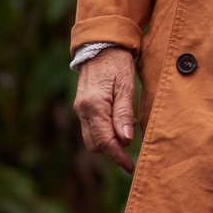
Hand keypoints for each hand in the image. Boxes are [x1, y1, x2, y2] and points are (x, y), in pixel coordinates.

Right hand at [73, 46, 137, 172]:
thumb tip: (126, 139)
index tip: (131, 167)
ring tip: (127, 128)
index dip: (118, 157)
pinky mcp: (82, 106)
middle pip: (96, 145)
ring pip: (92, 138)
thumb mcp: (126, 84)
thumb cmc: (117, 62)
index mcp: (94, 106)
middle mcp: (83, 110)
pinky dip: (105, 131)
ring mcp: (80, 109)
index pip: (105, 141)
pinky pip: (92, 127)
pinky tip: (119, 121)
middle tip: (132, 144)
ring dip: (109, 141)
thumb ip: (124, 112)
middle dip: (113, 150)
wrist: (101, 44)